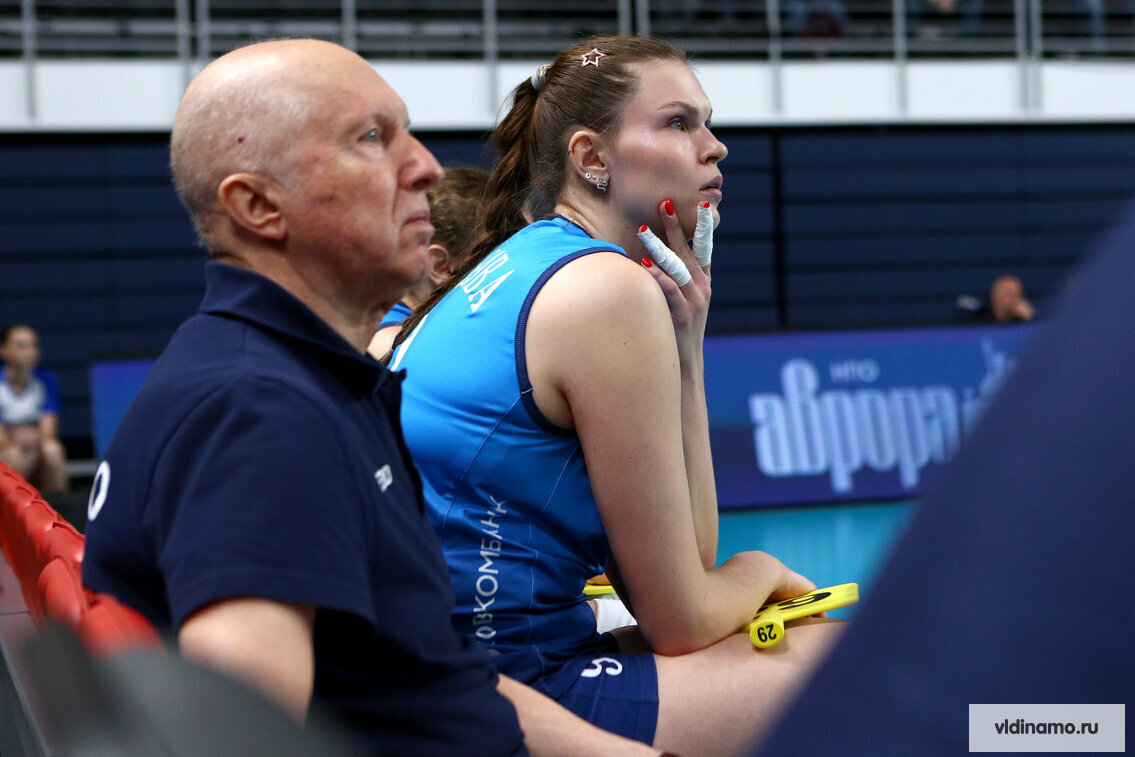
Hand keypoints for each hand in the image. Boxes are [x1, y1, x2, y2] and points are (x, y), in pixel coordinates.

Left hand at [635, 199, 712, 357]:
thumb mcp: (683, 301)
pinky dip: (657, 276)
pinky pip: (669, 290)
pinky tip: (644, 264)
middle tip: (664, 204)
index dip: (704, 226)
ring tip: (642, 230)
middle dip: (675, 226)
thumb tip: (657, 255)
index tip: (703, 204)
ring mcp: (695, 301)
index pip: (705, 248)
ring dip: (659, 246)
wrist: (685, 363)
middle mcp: (703, 288)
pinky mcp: (683, 315)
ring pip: (676, 267)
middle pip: (688, 251)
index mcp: (704, 282)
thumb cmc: (677, 329)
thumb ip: (676, 280)